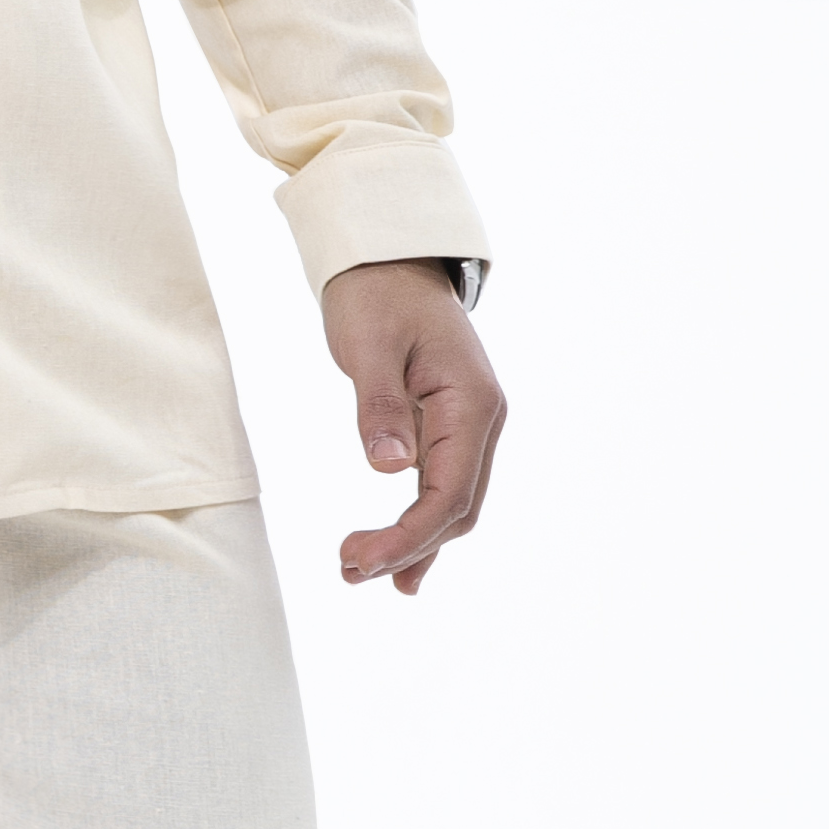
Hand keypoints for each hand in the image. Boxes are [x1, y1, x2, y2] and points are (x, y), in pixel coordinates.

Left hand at [322, 261, 504, 595]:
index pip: (449, 493)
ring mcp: (467, 426)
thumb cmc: (376, 294)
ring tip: (356, 570)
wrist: (389, 258)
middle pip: (456, 509)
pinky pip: (440, 488)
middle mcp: (481, 421)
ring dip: (411, 544)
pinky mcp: (447, 428)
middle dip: (406, 548)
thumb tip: (390, 468)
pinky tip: (400, 565)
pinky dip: (419, 526)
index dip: (409, 537)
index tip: (361, 562)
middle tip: (346, 569)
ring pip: (451, 505)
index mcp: (472, 403)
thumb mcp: (369, 345)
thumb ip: (380, 407)